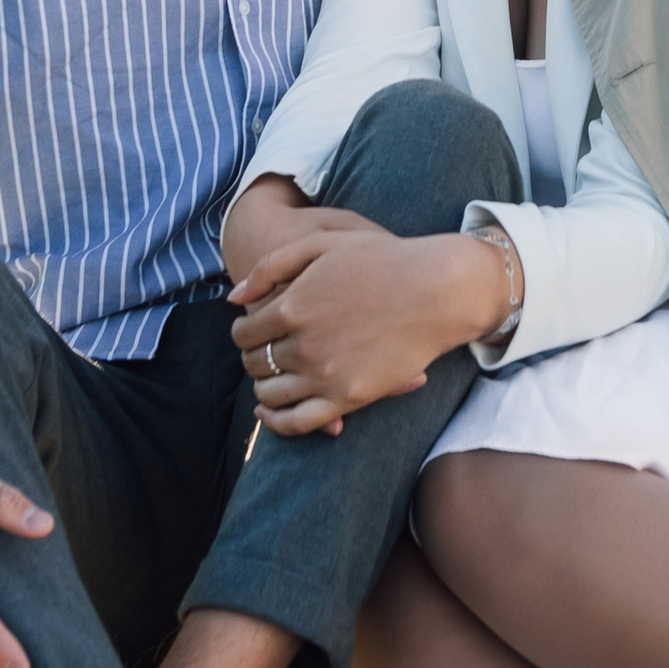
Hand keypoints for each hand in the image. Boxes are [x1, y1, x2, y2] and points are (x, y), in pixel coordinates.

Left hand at [230, 217, 509, 434]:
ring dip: (261, 386)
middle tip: (264, 350)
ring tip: (270, 376)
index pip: (244, 333)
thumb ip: (270, 267)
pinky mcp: (347, 398)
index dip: (243, 332)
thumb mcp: (321, 244)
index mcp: (292, 306)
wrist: (436, 290)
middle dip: (252, 357)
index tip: (253, 330)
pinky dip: (274, 421)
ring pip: (269, 393)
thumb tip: (232, 299)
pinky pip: (296, 422)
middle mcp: (303, 345)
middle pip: (254, 363)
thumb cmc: (381, 261)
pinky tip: (268, 412)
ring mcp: (324, 375)